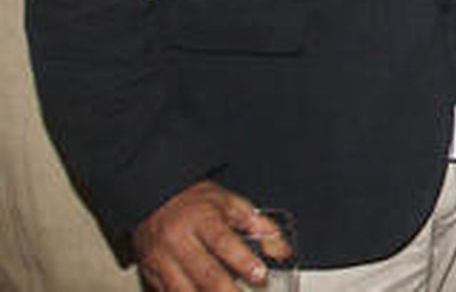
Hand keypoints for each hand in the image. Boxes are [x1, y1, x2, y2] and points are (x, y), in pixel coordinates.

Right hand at [133, 180, 282, 291]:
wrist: (153, 197)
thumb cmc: (196, 201)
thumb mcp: (230, 204)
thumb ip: (259, 225)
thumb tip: (283, 251)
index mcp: (201, 219)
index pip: (224, 242)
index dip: (243, 261)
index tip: (261, 275)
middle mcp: (178, 240)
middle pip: (204, 272)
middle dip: (227, 291)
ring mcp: (160, 259)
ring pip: (183, 290)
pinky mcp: (149, 273)